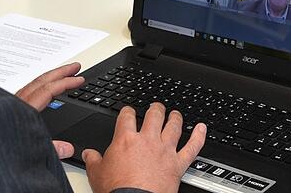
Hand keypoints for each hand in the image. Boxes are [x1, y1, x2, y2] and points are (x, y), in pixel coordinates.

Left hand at [16, 62, 84, 159]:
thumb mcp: (27, 151)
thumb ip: (50, 149)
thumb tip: (68, 148)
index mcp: (22, 109)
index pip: (48, 90)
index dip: (65, 82)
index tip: (79, 79)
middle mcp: (15, 102)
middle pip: (41, 81)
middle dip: (60, 72)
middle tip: (75, 66)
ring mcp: (8, 103)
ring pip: (32, 84)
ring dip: (49, 77)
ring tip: (62, 75)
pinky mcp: (3, 107)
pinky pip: (26, 90)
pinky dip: (38, 85)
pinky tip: (41, 90)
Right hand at [83, 103, 206, 192]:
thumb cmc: (117, 189)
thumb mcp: (97, 173)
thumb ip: (93, 160)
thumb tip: (88, 154)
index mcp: (126, 139)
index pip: (127, 116)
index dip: (128, 111)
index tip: (129, 111)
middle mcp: (147, 140)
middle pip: (154, 115)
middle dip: (155, 108)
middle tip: (156, 107)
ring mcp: (165, 151)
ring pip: (174, 126)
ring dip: (175, 117)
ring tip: (175, 113)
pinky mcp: (178, 164)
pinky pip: (193, 147)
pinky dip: (199, 136)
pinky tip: (202, 128)